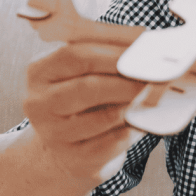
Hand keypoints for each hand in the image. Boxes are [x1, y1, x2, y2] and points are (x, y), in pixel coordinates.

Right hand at [22, 41, 145, 183]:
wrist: (66, 151)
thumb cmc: (84, 103)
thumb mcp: (86, 72)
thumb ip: (107, 52)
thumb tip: (143, 37)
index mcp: (40, 72)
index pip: (75, 54)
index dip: (114, 50)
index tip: (144, 46)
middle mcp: (38, 103)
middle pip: (88, 86)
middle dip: (127, 80)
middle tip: (156, 76)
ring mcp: (53, 134)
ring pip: (103, 117)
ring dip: (134, 106)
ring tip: (151, 97)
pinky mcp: (74, 159)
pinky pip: (112, 142)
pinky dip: (132, 131)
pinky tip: (140, 123)